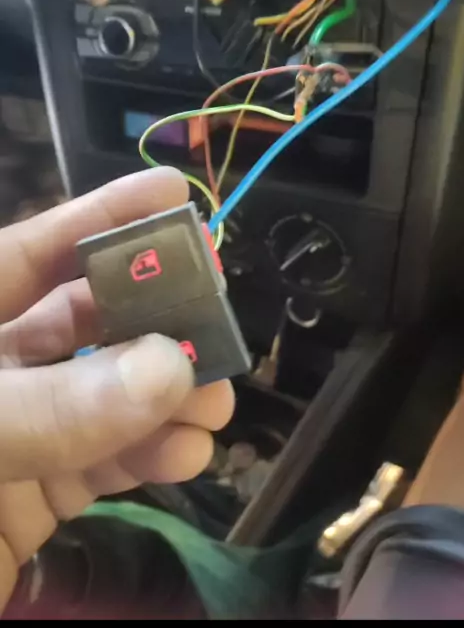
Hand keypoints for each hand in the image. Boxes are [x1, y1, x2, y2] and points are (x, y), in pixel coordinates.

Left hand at [0, 167, 233, 611]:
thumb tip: (168, 366)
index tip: (175, 194)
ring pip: (104, 397)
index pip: (30, 252)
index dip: (101, 216)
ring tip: (215, 399)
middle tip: (213, 317)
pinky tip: (187, 452)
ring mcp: (14, 433)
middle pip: (84, 322)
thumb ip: (49, 405)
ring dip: (166, 396)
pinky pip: (101, 465)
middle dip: (154, 318)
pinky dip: (149, 457)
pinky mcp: (32, 498)